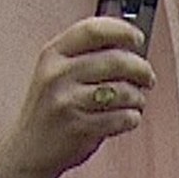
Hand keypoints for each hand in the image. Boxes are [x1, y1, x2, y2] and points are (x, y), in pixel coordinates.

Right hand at [0, 17, 155, 177]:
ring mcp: (69, 101)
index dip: (122, 31)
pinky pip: (125, 118)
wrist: (30, 147)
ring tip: (134, 102)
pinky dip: (133, 118)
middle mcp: (58, 74)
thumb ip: (86, 57)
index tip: (138, 39)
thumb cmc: (52, 108)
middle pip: (116, 60)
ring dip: (138, 98)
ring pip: (125, 91)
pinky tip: (126, 118)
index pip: (93, 30)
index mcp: (53, 54)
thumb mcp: (57, 73)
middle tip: (147, 78)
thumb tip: (130, 49)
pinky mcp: (82, 127)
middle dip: (141, 70)